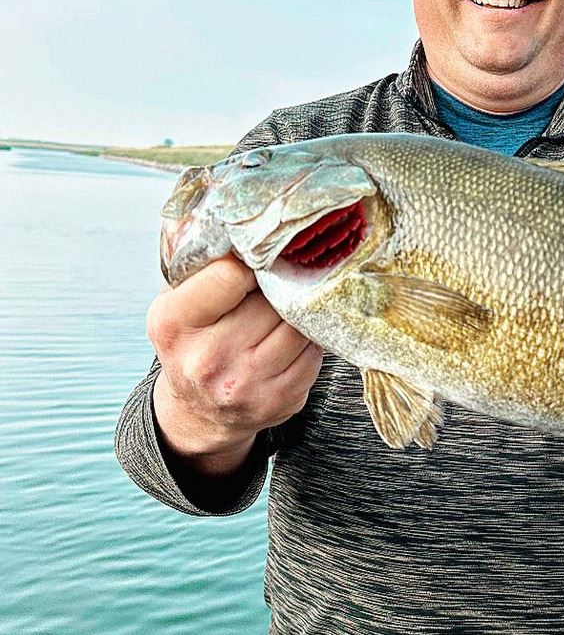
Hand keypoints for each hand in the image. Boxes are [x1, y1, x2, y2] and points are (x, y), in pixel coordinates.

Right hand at [147, 255, 322, 476]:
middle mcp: (207, 357)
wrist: (200, 411)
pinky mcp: (281, 399)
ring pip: (299, 323)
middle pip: (272, 298)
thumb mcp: (176, 301)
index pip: (232, 274)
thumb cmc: (193, 341)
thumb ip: (202, 263)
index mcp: (174, 323)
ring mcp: (246, 382)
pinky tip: (294, 335)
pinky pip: (315, 350)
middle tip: (282, 280)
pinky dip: (311, 337)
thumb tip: (245, 227)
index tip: (262, 257)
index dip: (254, 260)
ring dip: (301, 310)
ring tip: (287, 306)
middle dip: (282, 285)